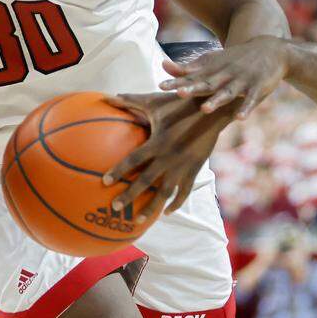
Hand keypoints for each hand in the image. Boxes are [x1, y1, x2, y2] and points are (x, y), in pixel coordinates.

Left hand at [100, 92, 238, 222]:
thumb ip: (132, 101)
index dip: (118, 170)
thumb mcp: (154, 101)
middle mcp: (169, 157)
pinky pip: (184, 191)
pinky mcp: (195, 170)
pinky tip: (167, 212)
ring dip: (151, 207)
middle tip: (114, 207)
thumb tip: (111, 97)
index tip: (105, 181)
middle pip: (146, 182)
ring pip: (165, 193)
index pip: (134, 159)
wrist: (212, 110)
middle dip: (129, 195)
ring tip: (138, 220)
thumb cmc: (179, 103)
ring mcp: (183, 167)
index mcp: (157, 142)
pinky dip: (176, 203)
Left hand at [159, 36, 290, 116]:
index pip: (192, 77)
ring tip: (205, 108)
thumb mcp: (211, 61)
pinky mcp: (258, 87)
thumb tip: (162, 65)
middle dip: (193, 89)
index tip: (161, 86)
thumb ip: (188, 68)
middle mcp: (225, 74)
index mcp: (212, 70)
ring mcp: (242, 80)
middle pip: (207, 84)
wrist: (269, 49)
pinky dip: (246, 108)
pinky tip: (240, 118)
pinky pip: (251, 100)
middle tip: (178, 93)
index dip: (177, 82)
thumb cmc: (234, 60)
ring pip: (228, 92)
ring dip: (217, 100)